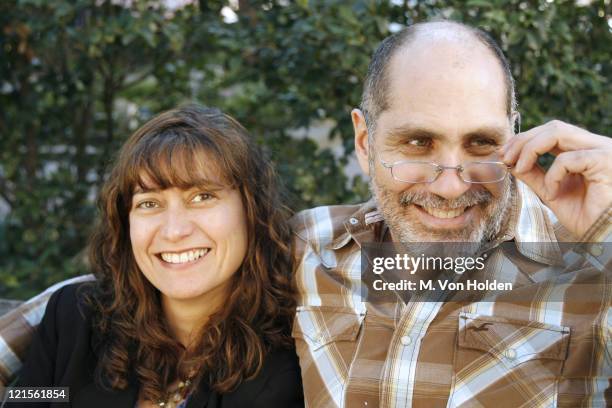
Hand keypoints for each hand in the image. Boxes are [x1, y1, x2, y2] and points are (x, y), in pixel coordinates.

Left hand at [502, 120, 611, 237]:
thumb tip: (511, 161)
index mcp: (585, 149)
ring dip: (530, 149)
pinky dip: (552, 175)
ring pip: (558, 133)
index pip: (552, 132)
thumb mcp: (551, 191)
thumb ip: (533, 175)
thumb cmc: (585, 216)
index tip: (503, 153)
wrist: (605, 235)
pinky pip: (567, 159)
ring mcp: (603, 150)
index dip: (525, 139)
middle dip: (523, 140)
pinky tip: (552, 193)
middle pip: (553, 127)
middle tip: (505, 157)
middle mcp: (596, 145)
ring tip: (519, 168)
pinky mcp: (605, 161)